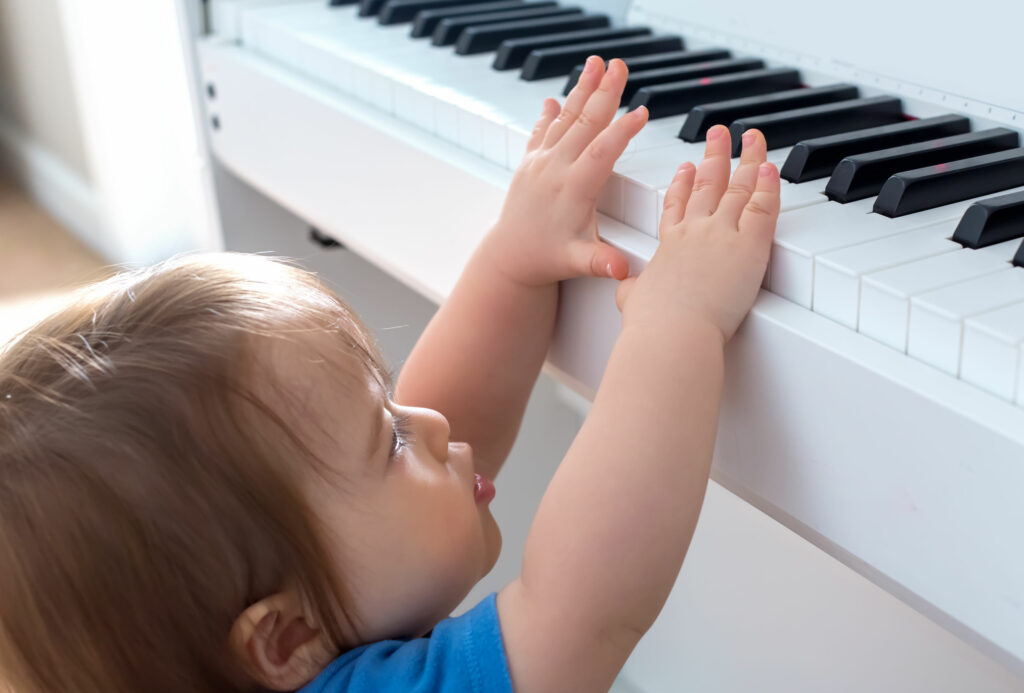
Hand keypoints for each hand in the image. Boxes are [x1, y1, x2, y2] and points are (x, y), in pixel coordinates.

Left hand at [481, 57, 648, 287]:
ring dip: (581, 90)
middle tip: (620, 66)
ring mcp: (539, 163)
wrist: (510, 258)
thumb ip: (601, 263)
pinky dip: (550, 113)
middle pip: (584, 123)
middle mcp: (554, 170)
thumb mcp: (578, 262)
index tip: (641, 112)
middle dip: (604, 93)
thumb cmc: (547, 259)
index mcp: (573, 189)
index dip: (622, 131)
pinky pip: (541, 132)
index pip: (602, 152)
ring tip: (595, 63)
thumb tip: (623, 272)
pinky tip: (555, 98)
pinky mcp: (529, 163)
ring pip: (565, 119)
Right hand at [614, 125, 780, 343]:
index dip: (683, 183)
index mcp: (669, 244)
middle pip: (709, 184)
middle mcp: (694, 231)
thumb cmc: (652, 323)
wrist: (671, 332)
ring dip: (747, 158)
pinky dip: (769, 184)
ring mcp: (721, 234)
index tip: (687, 168)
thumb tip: (627, 289)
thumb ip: (631, 289)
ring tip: (752, 138)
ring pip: (738, 187)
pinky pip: (764, 206)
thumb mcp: (631, 300)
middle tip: (719, 135)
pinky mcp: (749, 245)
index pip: (677, 205)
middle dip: (715, 155)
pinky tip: (772, 166)